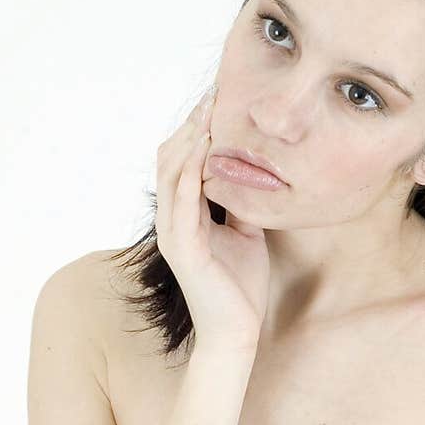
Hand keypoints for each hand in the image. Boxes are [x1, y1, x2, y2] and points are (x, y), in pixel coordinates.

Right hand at [155, 86, 269, 355]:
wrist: (237, 332)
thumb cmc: (241, 287)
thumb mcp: (247, 232)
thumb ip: (240, 202)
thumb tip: (253, 170)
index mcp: (185, 215)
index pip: (183, 160)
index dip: (198, 128)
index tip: (220, 98)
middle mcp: (172, 219)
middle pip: (172, 157)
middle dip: (193, 122)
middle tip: (215, 91)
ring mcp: (173, 233)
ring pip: (172, 172)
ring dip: (190, 137)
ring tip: (211, 108)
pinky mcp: (183, 247)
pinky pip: (182, 199)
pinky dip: (192, 169)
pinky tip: (206, 145)